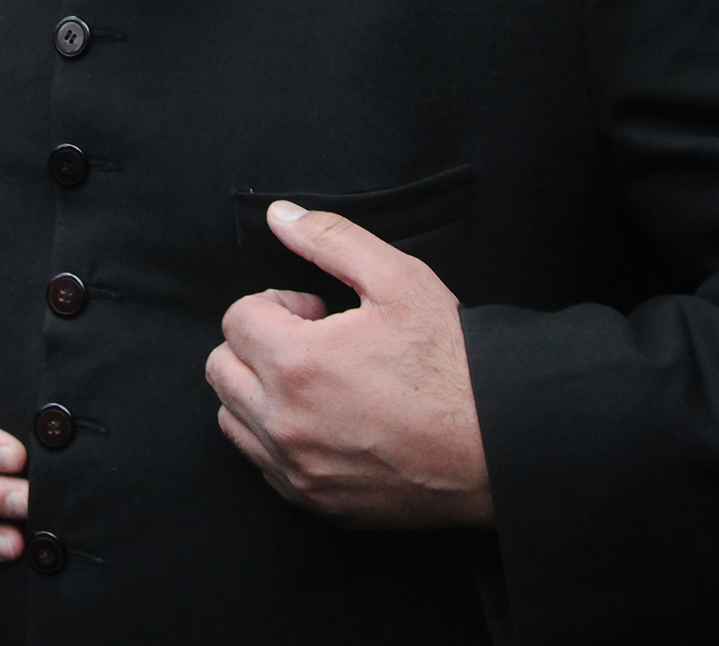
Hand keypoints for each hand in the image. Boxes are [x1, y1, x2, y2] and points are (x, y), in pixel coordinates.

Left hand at [205, 201, 492, 528]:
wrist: (497, 447)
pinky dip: (277, 436)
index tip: (317, 313)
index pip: (236, 319)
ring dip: (259, 390)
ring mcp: (295, 469)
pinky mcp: (313, 501)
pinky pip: (261, 462)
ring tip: (316, 380)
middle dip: (258, 343)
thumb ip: (330, 239)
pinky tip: (325, 420)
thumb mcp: (399, 280)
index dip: (277, 304)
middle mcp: (284, 423)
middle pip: (222, 368)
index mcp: (298, 363)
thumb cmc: (452, 366)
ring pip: (232, 418)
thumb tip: (280, 216)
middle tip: (313, 342)